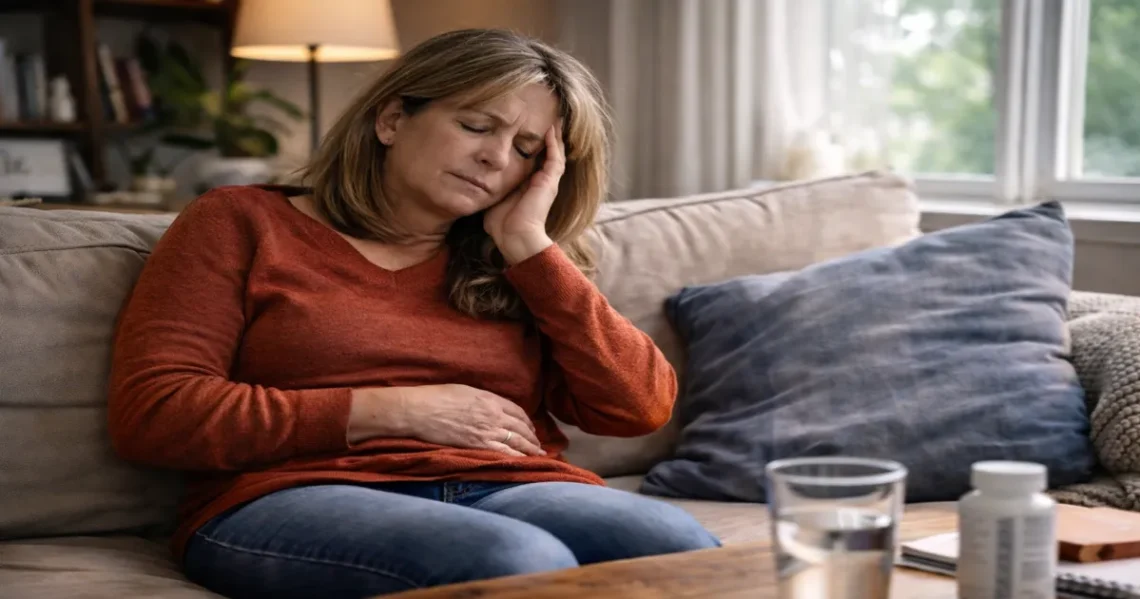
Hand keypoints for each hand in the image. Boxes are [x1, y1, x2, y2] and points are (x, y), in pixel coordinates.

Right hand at [390, 384, 545, 456]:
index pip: (517, 411)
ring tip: (539, 455)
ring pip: (518, 441)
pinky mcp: (478, 446)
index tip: (530, 427)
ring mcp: (487, 431)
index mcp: (490, 399)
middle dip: (532, 437)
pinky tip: (525, 462)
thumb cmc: (437, 397)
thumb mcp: (465, 391)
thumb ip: (482, 399)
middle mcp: (493, 415)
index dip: (526, 420)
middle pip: (521, 427)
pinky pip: (505, 453)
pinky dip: (518, 458)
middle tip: (538, 444)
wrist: (420, 411)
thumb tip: (490, 406)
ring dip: (530, 449)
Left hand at [484, 122, 564, 264]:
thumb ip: (491, 188)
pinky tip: (550, 129)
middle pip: (548, 155)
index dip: (532, 147)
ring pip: (556, 153)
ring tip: (554, 120)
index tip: (526, 131)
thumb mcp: (494, 199)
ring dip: (554, 137)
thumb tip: (476, 181)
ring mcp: (547, 182)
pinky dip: (554, 142)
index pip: (533, 161)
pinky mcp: (549, 181)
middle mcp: (541, 182)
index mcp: (529, 187)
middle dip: (547, 138)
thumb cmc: (502, 225)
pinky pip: (555, 157)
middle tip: (547, 120)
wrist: (514, 237)